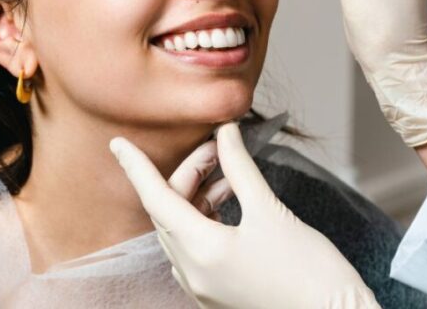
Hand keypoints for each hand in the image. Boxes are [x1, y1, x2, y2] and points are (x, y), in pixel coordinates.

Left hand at [110, 122, 379, 308]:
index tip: (118, 143)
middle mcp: (193, 273)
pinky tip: (228, 202)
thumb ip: (239, 167)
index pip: (155, 198)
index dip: (136, 167)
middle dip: (188, 174)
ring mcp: (203, 288)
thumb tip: (225, 132)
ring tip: (229, 174)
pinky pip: (194, 249)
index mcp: (201, 251)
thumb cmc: (308, 268)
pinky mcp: (217, 294)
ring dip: (197, 196)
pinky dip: (204, 219)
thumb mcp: (269, 209)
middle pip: (170, 211)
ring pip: (181, 230)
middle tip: (218, 148)